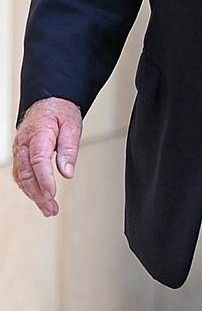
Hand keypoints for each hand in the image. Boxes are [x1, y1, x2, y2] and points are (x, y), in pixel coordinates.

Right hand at [12, 97, 81, 216]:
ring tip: (49, 208)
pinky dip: (29, 188)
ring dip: (34, 195)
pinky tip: (39, 197)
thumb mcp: (72, 125)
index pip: (38, 159)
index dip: (44, 178)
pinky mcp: (21, 155)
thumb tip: (67, 172)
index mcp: (38, 132)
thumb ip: (69, 149)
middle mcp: (24, 142)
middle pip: (27, 173)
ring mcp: (20, 149)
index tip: (52, 192)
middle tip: (52, 208)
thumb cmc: (60, 111)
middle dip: (38, 194)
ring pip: (21, 177)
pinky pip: (21, 174)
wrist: (49, 101)